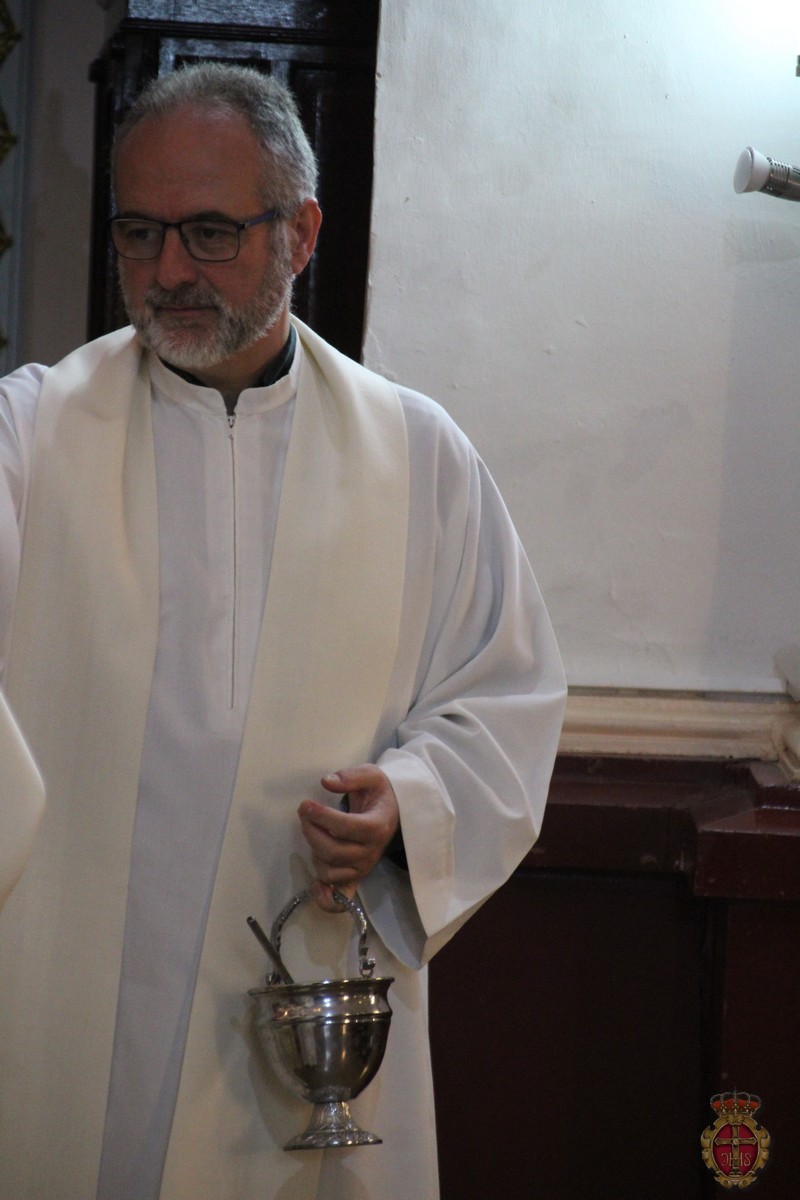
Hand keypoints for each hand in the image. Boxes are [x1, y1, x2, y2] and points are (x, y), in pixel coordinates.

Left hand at [297, 764, 399, 912]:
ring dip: (315, 853)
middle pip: (333, 851)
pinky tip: (315, 885)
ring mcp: (363, 868)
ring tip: (314, 832)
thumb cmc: (379, 793)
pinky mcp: (356, 878)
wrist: (393, 811)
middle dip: (311, 831)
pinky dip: (327, 899)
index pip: (346, 827)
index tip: (305, 804)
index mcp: (377, 826)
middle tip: (304, 813)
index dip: (322, 817)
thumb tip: (326, 782)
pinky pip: (342, 899)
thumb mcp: (371, 775)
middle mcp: (372, 852)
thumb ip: (350, 776)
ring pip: (331, 872)